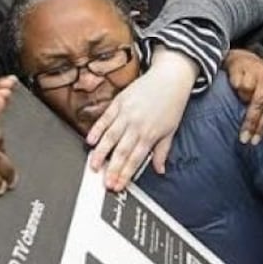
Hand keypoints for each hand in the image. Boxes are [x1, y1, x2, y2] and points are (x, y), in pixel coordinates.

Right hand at [86, 48, 197, 189]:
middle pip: (121, 152)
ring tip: (93, 166)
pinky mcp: (118, 102)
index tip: (117, 186)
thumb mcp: (171, 130)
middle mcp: (137, 125)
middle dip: (111, 169)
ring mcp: (126, 113)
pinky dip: (96, 130)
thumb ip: (162, 151)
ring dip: (100, 153)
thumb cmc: (172, 103)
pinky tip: (90, 141)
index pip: (135, 160)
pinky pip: (104, 119)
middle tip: (104, 182)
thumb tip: (160, 170)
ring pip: (110, 137)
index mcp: (150, 134)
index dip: (125, 175)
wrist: (170, 78)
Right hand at [223, 50, 262, 144]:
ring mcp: (253, 70)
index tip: (255, 141)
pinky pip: (237, 82)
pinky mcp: (239, 66)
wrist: (243, 57)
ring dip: (242, 98)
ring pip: (247, 91)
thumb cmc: (259, 78)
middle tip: (244, 138)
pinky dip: (235, 86)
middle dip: (251, 122)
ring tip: (239, 101)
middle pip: (259, 103)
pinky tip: (233, 87)